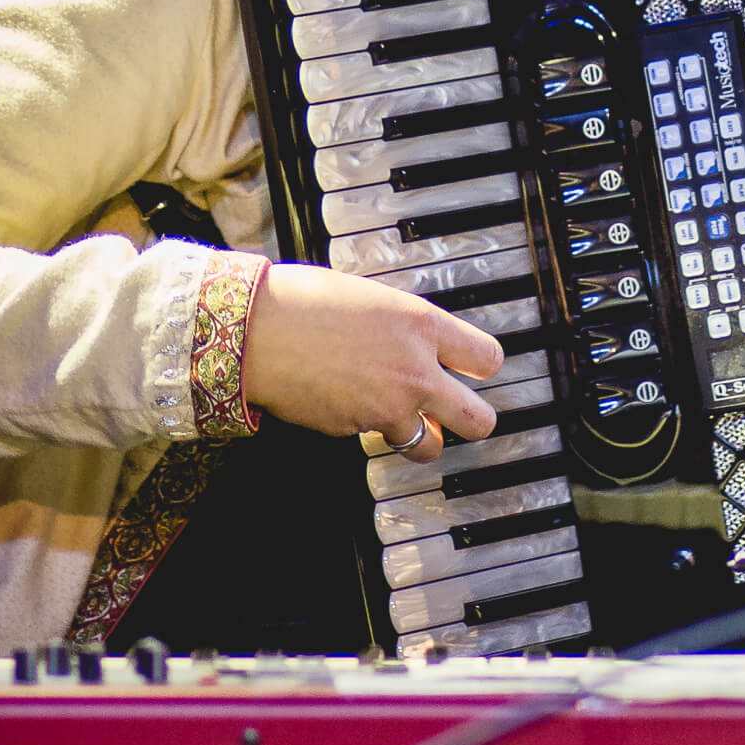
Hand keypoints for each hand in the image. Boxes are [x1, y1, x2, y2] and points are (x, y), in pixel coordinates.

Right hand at [244, 263, 503, 461]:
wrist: (257, 331)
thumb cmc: (306, 301)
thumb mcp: (373, 298)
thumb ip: (404, 327)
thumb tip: (418, 343)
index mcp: (423, 326)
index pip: (487, 358)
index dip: (482, 366)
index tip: (476, 368)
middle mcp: (416, 372)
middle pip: (478, 419)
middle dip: (473, 420)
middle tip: (462, 415)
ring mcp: (387, 409)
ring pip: (429, 447)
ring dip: (422, 437)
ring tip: (406, 422)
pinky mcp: (356, 431)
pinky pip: (375, 437)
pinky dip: (367, 427)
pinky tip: (345, 400)